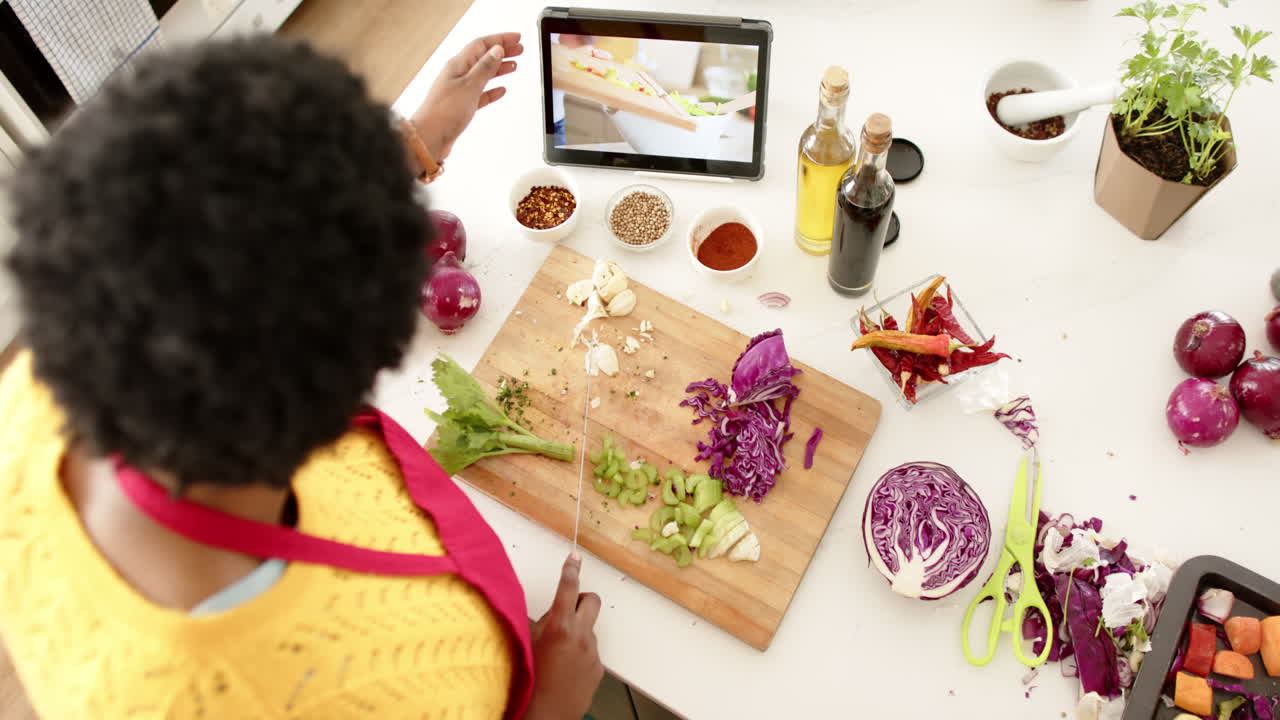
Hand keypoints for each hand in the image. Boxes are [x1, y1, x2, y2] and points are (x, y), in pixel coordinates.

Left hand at [411, 33, 522, 161]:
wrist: (429, 138)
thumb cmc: (443, 112)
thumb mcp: (469, 86)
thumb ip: (484, 67)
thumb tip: (497, 50)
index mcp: (457, 65)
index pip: (481, 44)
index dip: (500, 39)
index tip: (516, 38)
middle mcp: (457, 74)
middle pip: (483, 57)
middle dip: (502, 51)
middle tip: (519, 49)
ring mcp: (459, 90)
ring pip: (483, 74)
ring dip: (499, 68)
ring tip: (513, 65)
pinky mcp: (462, 106)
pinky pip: (480, 93)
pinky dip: (492, 90)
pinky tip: (501, 90)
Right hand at [525, 553, 602, 719]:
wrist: (545, 715)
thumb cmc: (529, 682)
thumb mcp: (527, 644)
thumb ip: (540, 624)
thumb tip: (548, 615)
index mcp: (560, 626)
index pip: (568, 587)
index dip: (571, 569)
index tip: (574, 558)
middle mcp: (580, 635)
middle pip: (592, 601)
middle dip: (581, 600)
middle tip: (567, 610)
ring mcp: (592, 652)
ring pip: (589, 629)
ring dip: (577, 631)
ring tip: (557, 653)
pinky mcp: (598, 668)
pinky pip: (590, 651)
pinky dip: (580, 653)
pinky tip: (565, 668)